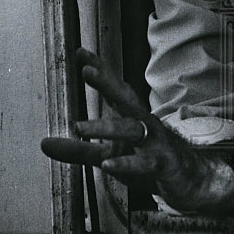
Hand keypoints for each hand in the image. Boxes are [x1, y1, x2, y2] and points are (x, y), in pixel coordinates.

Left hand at [41, 48, 233, 214]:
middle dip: (107, 83)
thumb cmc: (147, 161)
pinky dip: (125, 163)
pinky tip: (108, 164)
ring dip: (105, 127)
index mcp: (130, 117)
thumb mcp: (107, 155)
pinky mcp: (162, 164)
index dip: (100, 70)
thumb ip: (77, 150)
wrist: (190, 181)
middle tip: (87, 71)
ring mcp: (155, 143)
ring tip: (78, 127)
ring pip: (131, 130)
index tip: (79, 52)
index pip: (115, 89)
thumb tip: (42, 143)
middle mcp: (143, 124)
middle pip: (125, 99)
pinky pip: (143, 163)